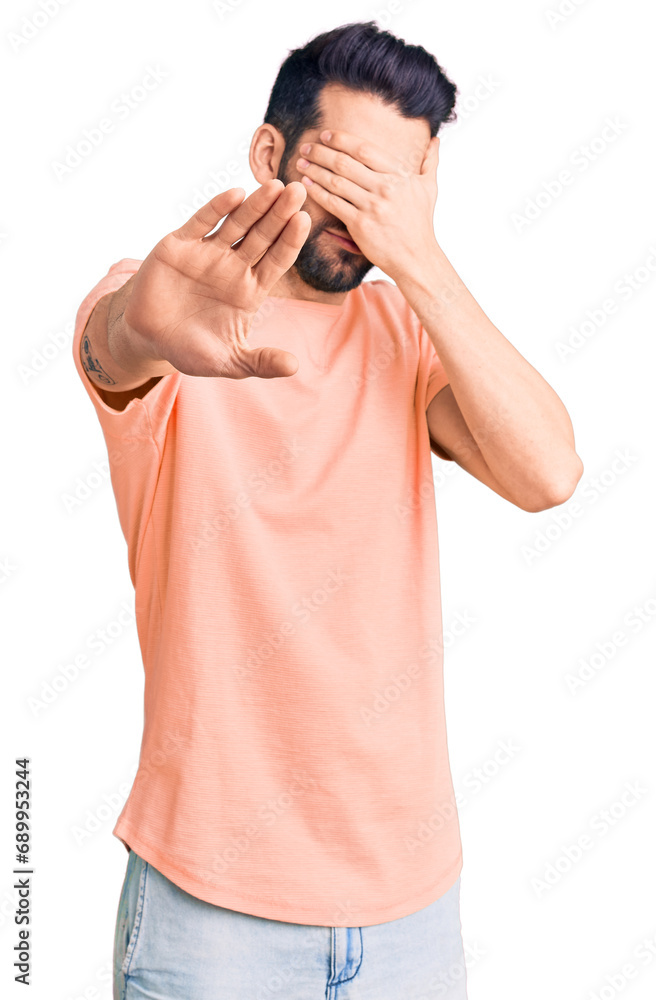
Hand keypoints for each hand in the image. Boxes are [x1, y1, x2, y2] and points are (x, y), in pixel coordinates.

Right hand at [122, 180, 311, 378]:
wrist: (148, 339)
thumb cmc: (191, 350)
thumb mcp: (229, 362)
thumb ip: (260, 362)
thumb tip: (294, 368)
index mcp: (249, 290)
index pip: (276, 260)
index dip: (290, 241)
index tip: (305, 221)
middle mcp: (233, 267)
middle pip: (262, 235)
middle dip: (280, 214)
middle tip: (298, 191)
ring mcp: (208, 253)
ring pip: (237, 224)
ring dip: (255, 204)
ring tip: (274, 185)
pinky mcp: (180, 245)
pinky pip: (202, 222)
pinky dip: (217, 208)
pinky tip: (235, 194)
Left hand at [294, 129, 440, 281]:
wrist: (416, 258)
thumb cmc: (421, 223)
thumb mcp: (429, 189)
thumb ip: (430, 162)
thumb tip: (436, 140)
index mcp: (398, 175)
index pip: (364, 150)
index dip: (341, 139)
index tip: (325, 135)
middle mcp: (384, 188)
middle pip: (345, 163)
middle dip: (321, 153)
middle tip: (306, 148)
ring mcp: (372, 206)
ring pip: (336, 182)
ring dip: (315, 170)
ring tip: (301, 164)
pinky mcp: (360, 225)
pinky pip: (334, 204)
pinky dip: (318, 192)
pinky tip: (306, 185)